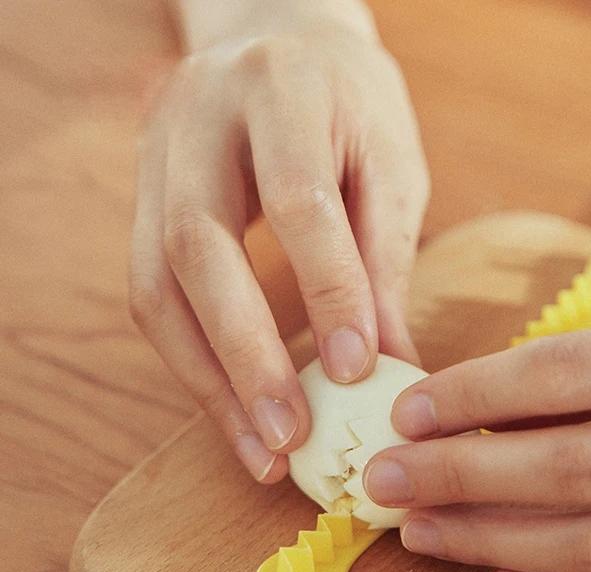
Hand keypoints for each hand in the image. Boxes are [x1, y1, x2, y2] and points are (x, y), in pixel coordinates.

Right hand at [130, 11, 428, 482]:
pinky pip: (152, 294)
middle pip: (198, 248)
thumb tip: (389, 366)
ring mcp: (156, 159)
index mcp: (279, 88)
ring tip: (261, 451)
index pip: (297, 201)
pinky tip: (234, 411)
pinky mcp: (143, 202)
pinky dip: (194, 363)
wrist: (280, 43)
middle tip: (290, 437)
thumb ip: (383, 260)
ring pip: (155, 285)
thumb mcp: (389, 165)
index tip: (357, 372)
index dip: (327, 290)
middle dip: (245, 355)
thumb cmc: (351, 107)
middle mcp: (198, 118)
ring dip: (208, 381)